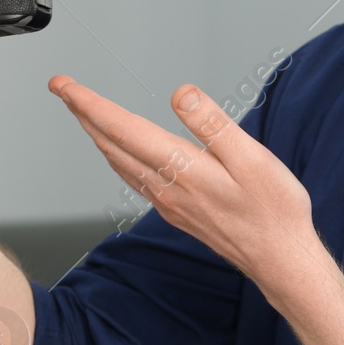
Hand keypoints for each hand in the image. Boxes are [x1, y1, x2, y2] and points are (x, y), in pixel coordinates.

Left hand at [48, 75, 321, 287]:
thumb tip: (180, 93)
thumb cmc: (274, 210)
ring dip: (97, 134)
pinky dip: (117, 157)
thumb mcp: (252, 158)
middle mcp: (166, 187)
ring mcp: (168, 203)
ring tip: (83, 113)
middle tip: (63, 88)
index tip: (64, 84)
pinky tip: (119, 153)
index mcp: (181, 168)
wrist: (280, 260)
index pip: (121, 128)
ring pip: (118, 163)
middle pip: (111, 144)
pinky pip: (134, 179)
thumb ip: (212, 124)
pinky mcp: (177, 212)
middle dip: (83, 113)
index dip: (88, 103)